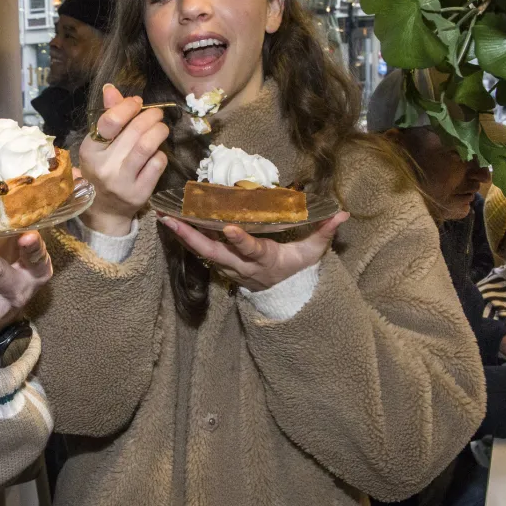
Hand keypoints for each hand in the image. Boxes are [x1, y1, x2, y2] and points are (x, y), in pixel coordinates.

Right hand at [77, 84, 169, 235]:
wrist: (105, 210)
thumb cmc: (102, 170)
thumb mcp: (98, 145)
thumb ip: (107, 116)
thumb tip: (111, 88)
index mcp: (90, 150)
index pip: (109, 121)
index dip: (128, 106)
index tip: (138, 103)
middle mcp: (104, 166)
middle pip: (133, 131)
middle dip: (150, 116)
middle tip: (156, 114)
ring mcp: (122, 181)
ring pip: (147, 146)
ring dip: (159, 131)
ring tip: (162, 128)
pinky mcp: (139, 192)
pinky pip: (157, 164)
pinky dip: (161, 154)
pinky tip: (157, 153)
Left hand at [157, 211, 350, 291]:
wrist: (280, 291)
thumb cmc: (296, 266)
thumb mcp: (313, 253)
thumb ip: (324, 233)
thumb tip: (342, 214)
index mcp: (263, 259)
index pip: (250, 250)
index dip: (240, 241)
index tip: (229, 228)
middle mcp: (240, 264)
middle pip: (212, 252)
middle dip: (191, 237)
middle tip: (172, 220)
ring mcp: (227, 266)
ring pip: (201, 251)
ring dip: (182, 235)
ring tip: (164, 216)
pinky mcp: (219, 263)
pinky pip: (199, 250)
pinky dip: (185, 237)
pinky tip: (171, 221)